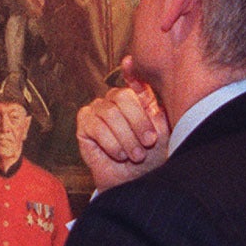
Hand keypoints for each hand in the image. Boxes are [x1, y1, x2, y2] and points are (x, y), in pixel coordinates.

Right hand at [76, 60, 167, 192]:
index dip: (131, 70)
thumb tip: (148, 92)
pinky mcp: (84, 125)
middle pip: (123, 97)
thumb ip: (157, 111)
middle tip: (148, 143)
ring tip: (135, 154)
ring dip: (126, 138)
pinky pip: (96, 127)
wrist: (132, 183)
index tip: (130, 62)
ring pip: (110, 114)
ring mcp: (98, 110)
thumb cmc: (149, 159)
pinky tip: (118, 154)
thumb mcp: (161, 133)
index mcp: (137, 98)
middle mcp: (115, 101)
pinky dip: (111, 144)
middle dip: (138, 123)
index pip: (133, 78)